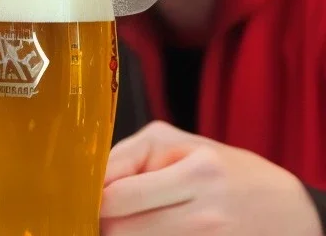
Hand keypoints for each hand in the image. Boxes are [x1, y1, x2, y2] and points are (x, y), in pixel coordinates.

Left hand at [101, 121, 321, 235]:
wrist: (281, 207)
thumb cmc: (220, 166)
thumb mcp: (176, 143)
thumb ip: (130, 156)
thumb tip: (93, 182)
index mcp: (196, 172)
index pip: (118, 195)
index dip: (94, 198)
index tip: (88, 196)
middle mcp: (205, 214)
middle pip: (119, 230)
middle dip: (104, 222)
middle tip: (107, 213)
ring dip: (123, 235)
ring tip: (130, 222)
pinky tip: (149, 231)